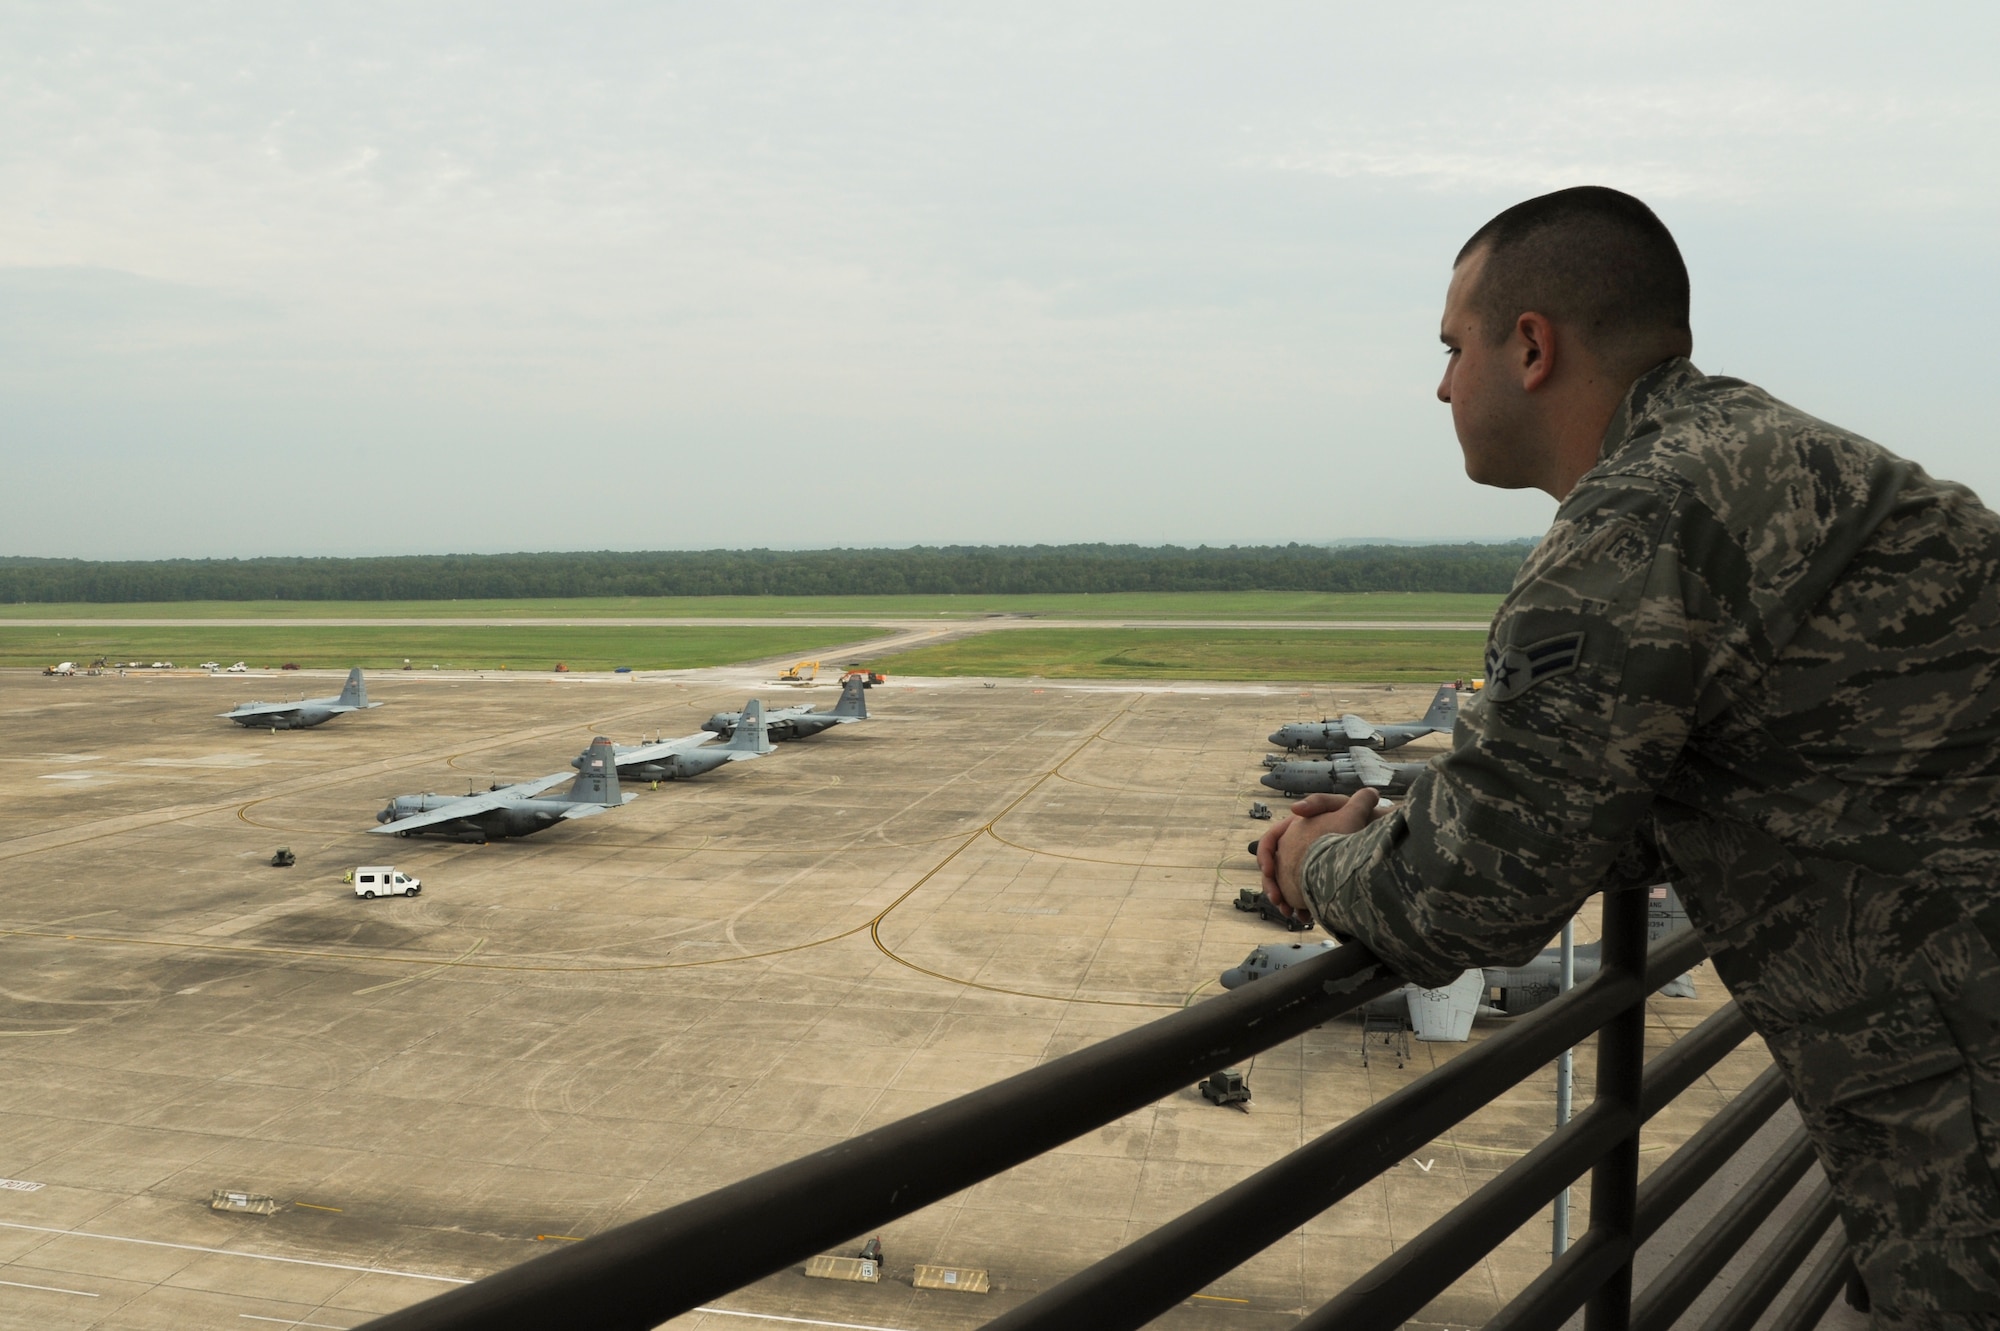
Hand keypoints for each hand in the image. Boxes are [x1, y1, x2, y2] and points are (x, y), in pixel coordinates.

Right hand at [1256, 788, 1388, 923]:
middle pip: (1275, 867)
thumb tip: (1295, 808)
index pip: (1271, 841)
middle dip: (1272, 886)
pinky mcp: (1319, 881)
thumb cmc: (1363, 817)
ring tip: (1290, 913)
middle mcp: (1299, 847)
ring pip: (1287, 885)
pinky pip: (1303, 896)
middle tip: (1277, 900)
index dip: (1265, 855)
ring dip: (1284, 900)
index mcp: (1297, 829)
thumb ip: (1318, 801)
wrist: (1379, 838)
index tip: (1268, 871)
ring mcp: (1308, 865)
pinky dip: (1301, 907)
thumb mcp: (1340, 806)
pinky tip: (1306, 917)